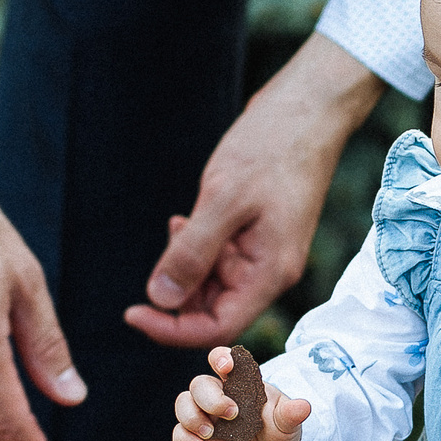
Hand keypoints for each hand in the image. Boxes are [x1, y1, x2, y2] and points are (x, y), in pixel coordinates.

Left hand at [126, 33, 385, 348]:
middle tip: (162, 251)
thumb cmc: (272, 149)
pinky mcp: (256, 236)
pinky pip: (219, 260)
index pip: (217, 328)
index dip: (172, 329)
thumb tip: (160, 298)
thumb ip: (192, 252)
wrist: (307, 111)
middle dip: (178, 293)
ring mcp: (264, 254)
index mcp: (269, 273)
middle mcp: (269, 272)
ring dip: (186, 267)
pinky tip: (187, 221)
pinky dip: (196, 249)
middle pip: (214, 311)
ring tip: (179, 224)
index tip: (133, 311)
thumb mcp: (223, 199)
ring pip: (213, 285)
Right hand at [170, 346, 310, 440]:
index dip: (221, 357)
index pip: (222, 359)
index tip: (227, 366)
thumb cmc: (278, 431)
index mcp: (240, 383)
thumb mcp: (288, 423)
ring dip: (191, 416)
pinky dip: (185, 438)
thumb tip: (304, 407)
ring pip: (183, 404)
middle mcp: (218, 396)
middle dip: (210, 397)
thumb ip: (291, 414)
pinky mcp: (198, 438)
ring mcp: (205, 416)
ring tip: (210, 433)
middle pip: (199, 384)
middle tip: (231, 414)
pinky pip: (179, 434)